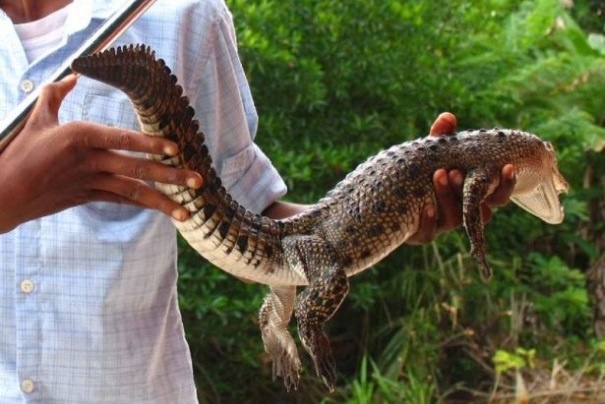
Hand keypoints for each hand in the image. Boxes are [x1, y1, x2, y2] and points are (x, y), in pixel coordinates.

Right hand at [0, 75, 202, 232]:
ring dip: (164, 201)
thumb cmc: (19, 152)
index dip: (150, 143)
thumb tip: (74, 76)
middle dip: (171, 176)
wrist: (3, 194)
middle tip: (199, 181)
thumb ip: (56, 94)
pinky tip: (164, 209)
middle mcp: (90, 161)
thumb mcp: (35, 118)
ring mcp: (91, 182)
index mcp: (79, 136)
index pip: (122, 139)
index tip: (175, 148)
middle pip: (137, 169)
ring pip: (134, 192)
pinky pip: (122, 201)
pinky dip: (143, 203)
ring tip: (189, 211)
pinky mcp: (88, 197)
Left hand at [406, 112, 515, 244]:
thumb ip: (442, 138)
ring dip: (448, 198)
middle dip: (470, 190)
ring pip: (454, 221)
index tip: (507, 166)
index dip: (506, 184)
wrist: (391, 198)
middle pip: (479, 212)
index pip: (498, 196)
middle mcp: (462, 214)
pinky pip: (428, 235)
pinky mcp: (420, 233)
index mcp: (474, 196)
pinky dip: (428, 222)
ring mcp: (442, 225)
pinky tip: (426, 208)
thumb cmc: (424, 171)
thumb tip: (447, 117)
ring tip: (440, 174)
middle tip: (457, 169)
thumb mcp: (435, 154)